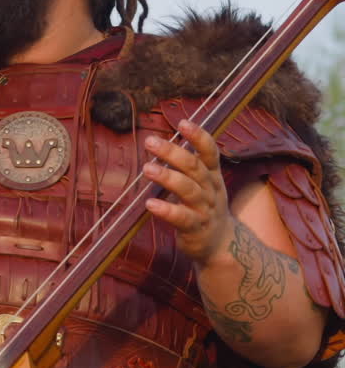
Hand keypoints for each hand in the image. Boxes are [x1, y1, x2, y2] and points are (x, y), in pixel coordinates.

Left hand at [142, 118, 232, 264]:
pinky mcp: (195, 228)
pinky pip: (181, 217)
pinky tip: (149, 203)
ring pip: (188, 190)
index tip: (182, 122)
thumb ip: (189, 167)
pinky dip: (166, 209)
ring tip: (147, 168)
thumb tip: (163, 143)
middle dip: (172, 152)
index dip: (198, 136)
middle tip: (150, 141)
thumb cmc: (205, 208)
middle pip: (194, 167)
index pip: (210, 151)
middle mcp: (211, 189)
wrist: (221, 244)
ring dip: (167, 177)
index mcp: (212, 176)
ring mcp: (204, 209)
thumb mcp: (204, 184)